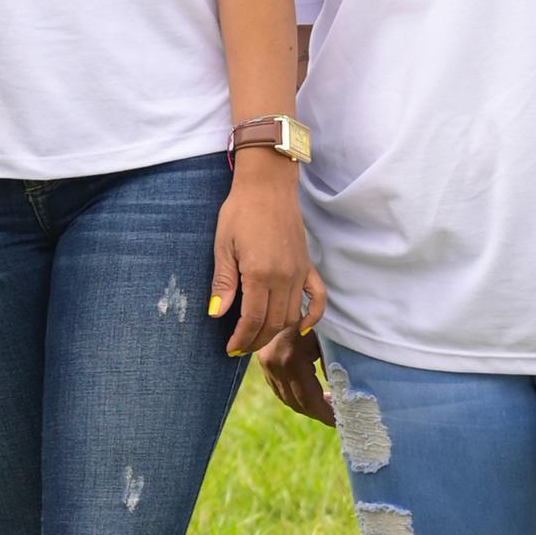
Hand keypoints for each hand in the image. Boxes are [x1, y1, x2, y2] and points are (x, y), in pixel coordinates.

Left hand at [209, 155, 322, 358]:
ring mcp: (299, 272)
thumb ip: (223, 282)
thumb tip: (217, 314)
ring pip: (292, 316)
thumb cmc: (240, 211)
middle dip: (256, 340)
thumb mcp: (223, 245)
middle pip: (274, 323)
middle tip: (240, 347)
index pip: (253, 320)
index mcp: (260, 273)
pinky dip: (313, 317)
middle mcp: (284, 277)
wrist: (267, 185)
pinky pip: (318, 298)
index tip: (230, 348)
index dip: (241, 338)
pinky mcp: (307, 265)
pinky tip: (302, 329)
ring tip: (259, 338)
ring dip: (276, 332)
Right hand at [257, 323, 334, 425]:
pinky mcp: (263, 361)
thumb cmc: (315, 315)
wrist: (285, 294)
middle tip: (337, 416)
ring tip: (327, 406)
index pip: (310, 400)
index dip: (326, 414)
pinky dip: (294, 396)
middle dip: (318, 413)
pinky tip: (310, 393)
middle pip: (297, 403)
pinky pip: (278, 388)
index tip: (342, 420)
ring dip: (306, 406)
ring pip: (286, 398)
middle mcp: (275, 364)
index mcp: (292, 360)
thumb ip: (334, 366)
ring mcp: (266, 363)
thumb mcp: (328, 338)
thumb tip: (341, 393)